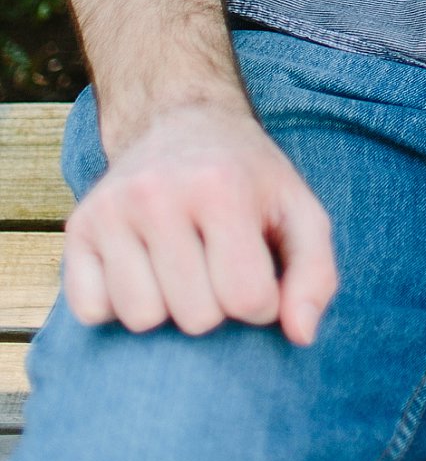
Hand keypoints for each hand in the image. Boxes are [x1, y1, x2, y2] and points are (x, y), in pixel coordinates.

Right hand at [62, 93, 336, 343]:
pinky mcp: (75, 230)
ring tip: (182, 268)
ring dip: (168, 309)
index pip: (246, 298)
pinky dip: (119, 306)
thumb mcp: (300, 212)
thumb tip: (301, 336)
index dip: (262, 304)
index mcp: (221, 187)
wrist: (183, 124)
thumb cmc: (250, 181)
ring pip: (141, 319)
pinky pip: (92, 312)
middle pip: (195, 317)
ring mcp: (109, 212)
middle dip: (217, 306)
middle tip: (217, 265)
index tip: (259, 275)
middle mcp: (157, 195)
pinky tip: (142, 271)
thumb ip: (315, 273)